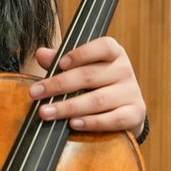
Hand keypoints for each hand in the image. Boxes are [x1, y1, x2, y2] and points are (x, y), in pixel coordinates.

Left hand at [29, 37, 146, 135]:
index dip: (81, 54)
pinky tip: (73, 123)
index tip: (60, 64)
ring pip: (98, 100)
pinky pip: (112, 119)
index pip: (103, 47)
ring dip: (68, 107)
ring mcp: (131, 92)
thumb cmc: (98, 84)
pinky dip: (91, 122)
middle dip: (59, 85)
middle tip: (35, 93)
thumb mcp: (82, 69)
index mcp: (114, 53)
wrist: (125, 110)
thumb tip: (41, 53)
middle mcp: (125, 70)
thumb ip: (61, 61)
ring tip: (46, 112)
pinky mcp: (135, 114)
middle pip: (90, 76)